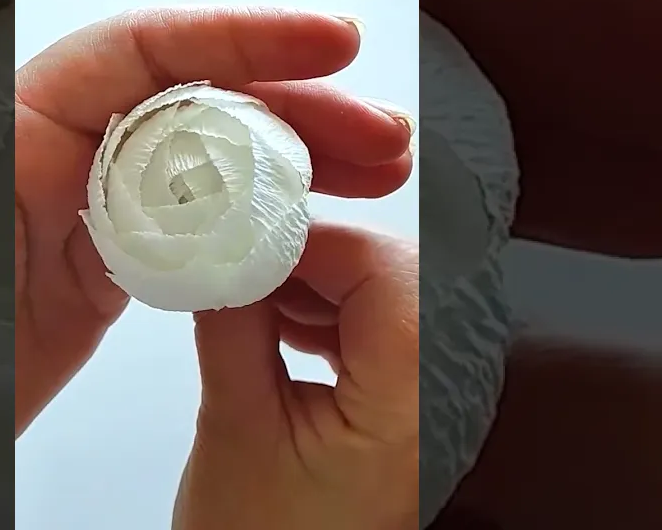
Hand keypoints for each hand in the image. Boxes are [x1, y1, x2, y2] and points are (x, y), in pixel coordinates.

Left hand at [14, 8, 413, 432]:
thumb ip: (27, 163)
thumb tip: (124, 114)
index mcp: (17, 120)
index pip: (144, 48)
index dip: (243, 36)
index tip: (327, 46)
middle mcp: (61, 147)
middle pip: (197, 98)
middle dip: (298, 106)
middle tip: (381, 136)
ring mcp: (91, 202)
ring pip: (211, 156)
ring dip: (297, 159)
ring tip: (377, 174)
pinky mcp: (111, 259)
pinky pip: (203, 219)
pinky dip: (262, 215)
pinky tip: (313, 223)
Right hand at [172, 225, 417, 529]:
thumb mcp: (234, 427)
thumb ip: (232, 324)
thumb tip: (222, 246)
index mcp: (410, 410)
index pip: (392, 276)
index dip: (322, 243)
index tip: (256, 234)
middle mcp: (439, 401)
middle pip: (402, 276)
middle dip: (321, 256)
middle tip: (251, 255)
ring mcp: (430, 403)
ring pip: (394, 295)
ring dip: (323, 281)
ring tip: (254, 292)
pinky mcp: (408, 406)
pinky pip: (383, 329)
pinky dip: (332, 312)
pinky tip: (279, 320)